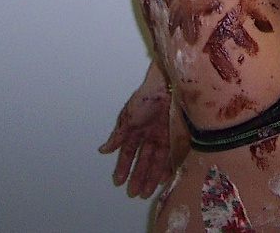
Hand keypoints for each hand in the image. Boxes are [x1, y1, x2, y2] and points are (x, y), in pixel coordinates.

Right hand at [99, 66, 173, 198]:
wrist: (168, 86)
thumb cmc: (146, 98)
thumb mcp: (128, 118)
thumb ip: (118, 136)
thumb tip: (103, 150)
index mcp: (136, 129)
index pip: (128, 152)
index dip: (123, 167)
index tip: (118, 181)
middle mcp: (150, 134)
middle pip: (143, 160)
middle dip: (137, 176)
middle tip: (133, 193)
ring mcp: (163, 135)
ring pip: (156, 161)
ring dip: (150, 176)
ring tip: (146, 192)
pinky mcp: (176, 135)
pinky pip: (171, 155)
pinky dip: (167, 167)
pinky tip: (162, 179)